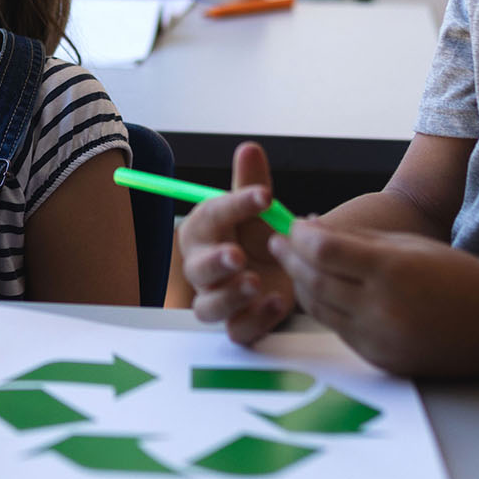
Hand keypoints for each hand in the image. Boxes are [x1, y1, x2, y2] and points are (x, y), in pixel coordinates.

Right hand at [176, 142, 295, 344]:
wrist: (280, 269)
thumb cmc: (258, 235)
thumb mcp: (257, 208)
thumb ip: (251, 183)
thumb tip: (249, 148)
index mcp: (204, 232)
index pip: (210, 216)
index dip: (234, 205)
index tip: (265, 195)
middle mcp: (204, 268)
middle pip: (198, 269)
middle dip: (216, 262)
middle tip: (237, 255)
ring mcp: (219, 299)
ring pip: (209, 307)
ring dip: (229, 296)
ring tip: (255, 282)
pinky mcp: (240, 323)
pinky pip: (238, 330)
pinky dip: (255, 320)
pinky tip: (275, 302)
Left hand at [267, 223, 478, 374]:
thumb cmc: (460, 278)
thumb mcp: (412, 246)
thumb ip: (358, 240)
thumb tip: (311, 229)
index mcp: (392, 272)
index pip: (324, 251)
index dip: (301, 237)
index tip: (293, 226)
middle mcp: (381, 309)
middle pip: (314, 281)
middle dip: (291, 259)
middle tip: (279, 243)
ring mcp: (378, 339)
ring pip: (319, 309)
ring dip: (300, 285)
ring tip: (294, 265)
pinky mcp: (379, 360)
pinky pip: (338, 330)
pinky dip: (325, 308)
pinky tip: (321, 291)